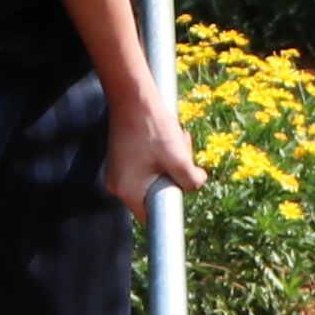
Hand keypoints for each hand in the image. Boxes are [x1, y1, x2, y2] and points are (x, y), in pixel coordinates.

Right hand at [102, 87, 207, 211]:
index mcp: (127, 191)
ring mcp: (118, 171)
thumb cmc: (153, 128)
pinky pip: (145, 167)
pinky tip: (166, 137)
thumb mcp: (179, 158)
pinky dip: (160, 156)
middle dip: (175, 176)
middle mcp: (118, 185)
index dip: (172, 204)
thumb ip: (192, 180)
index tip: (182, 186)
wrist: (133, 97)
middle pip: (155, 194)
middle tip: (183, 152)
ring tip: (176, 139)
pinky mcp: (122, 159)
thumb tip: (197, 184)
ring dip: (171, 163)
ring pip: (153, 178)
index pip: (152, 216)